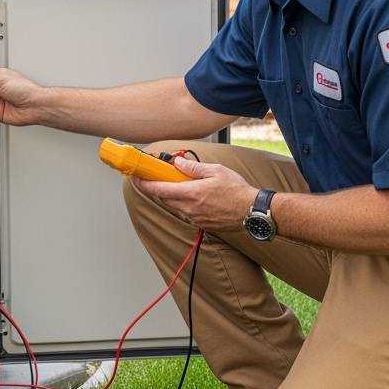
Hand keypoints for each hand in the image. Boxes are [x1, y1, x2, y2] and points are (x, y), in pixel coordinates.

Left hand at [135, 156, 257, 232]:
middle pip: (164, 198)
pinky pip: (185, 212)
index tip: (136, 178)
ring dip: (171, 196)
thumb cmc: (237, 191)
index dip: (145, 184)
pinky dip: (183, 203)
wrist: (251, 211)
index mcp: (191, 194)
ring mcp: (194, 217)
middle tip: (155, 178)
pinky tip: (193, 195)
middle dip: (157, 188)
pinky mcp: (201, 223)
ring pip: (174, 206)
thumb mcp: (215, 171)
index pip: (160, 189)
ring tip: (178, 184)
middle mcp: (189, 208)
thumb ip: (193, 168)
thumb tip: (177, 164)